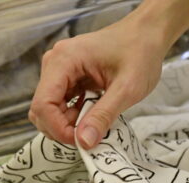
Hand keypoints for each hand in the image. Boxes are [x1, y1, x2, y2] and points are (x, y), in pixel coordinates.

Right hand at [29, 13, 168, 148]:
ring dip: (68, 123)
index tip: (81, 141)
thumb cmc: (140, 52)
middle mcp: (55, 63)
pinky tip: (93, 115)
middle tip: (89, 135)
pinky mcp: (68, 77)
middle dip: (61, 128)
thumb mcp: (126, 89)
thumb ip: (104, 116)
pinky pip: (61, 104)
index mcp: (64, 60)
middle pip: (41, 108)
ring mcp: (60, 70)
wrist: (148, 34)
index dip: (57, 129)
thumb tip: (84, 142)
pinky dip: (73, 116)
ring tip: (94, 123)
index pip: (43, 104)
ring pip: (49, 109)